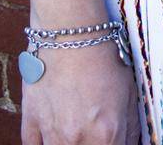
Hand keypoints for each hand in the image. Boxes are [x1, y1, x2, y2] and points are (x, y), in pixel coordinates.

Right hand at [20, 37, 140, 143]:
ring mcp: (51, 133)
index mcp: (106, 135)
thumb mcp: (129, 89)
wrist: (70, 29)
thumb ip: (130, 125)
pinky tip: (53, 134)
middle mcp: (77, 141)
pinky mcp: (31, 120)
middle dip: (92, 144)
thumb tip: (131, 142)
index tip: (115, 139)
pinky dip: (43, 143)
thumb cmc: (102, 54)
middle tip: (94, 133)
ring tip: (75, 128)